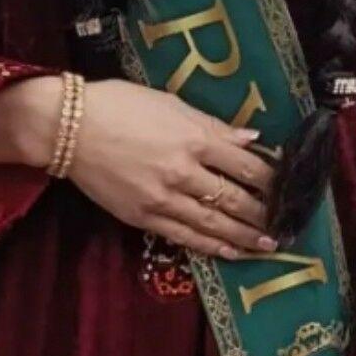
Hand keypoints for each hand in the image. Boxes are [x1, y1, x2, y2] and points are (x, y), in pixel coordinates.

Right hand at [70, 79, 275, 258]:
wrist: (68, 127)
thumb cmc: (120, 105)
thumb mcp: (171, 104)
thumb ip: (213, 126)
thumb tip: (252, 139)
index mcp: (194, 138)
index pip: (246, 165)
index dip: (271, 180)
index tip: (287, 189)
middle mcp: (184, 172)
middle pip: (235, 198)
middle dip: (263, 214)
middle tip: (286, 225)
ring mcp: (164, 198)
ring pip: (214, 223)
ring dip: (244, 237)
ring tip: (267, 246)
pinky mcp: (144, 217)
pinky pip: (185, 236)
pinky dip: (211, 246)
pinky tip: (231, 252)